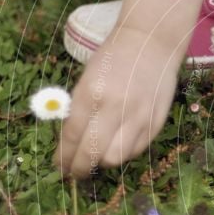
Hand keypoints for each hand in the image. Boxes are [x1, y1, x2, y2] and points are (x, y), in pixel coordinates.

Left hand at [55, 0, 202, 176]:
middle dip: (79, 168)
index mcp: (91, 94)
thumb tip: (70, 140)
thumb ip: (79, 109)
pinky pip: (135, 150)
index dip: (63, 156)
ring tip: (96, 159)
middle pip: (92, 153)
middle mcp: (115, 109)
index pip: (72, 136)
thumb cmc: (114, 57)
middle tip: (73, 172)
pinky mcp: (155, 123)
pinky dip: (123, 153)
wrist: (151, 43)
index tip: (58, 165)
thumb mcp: (87, 79)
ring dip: (102, 162)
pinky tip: (117, 146)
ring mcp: (138, 118)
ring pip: (115, 158)